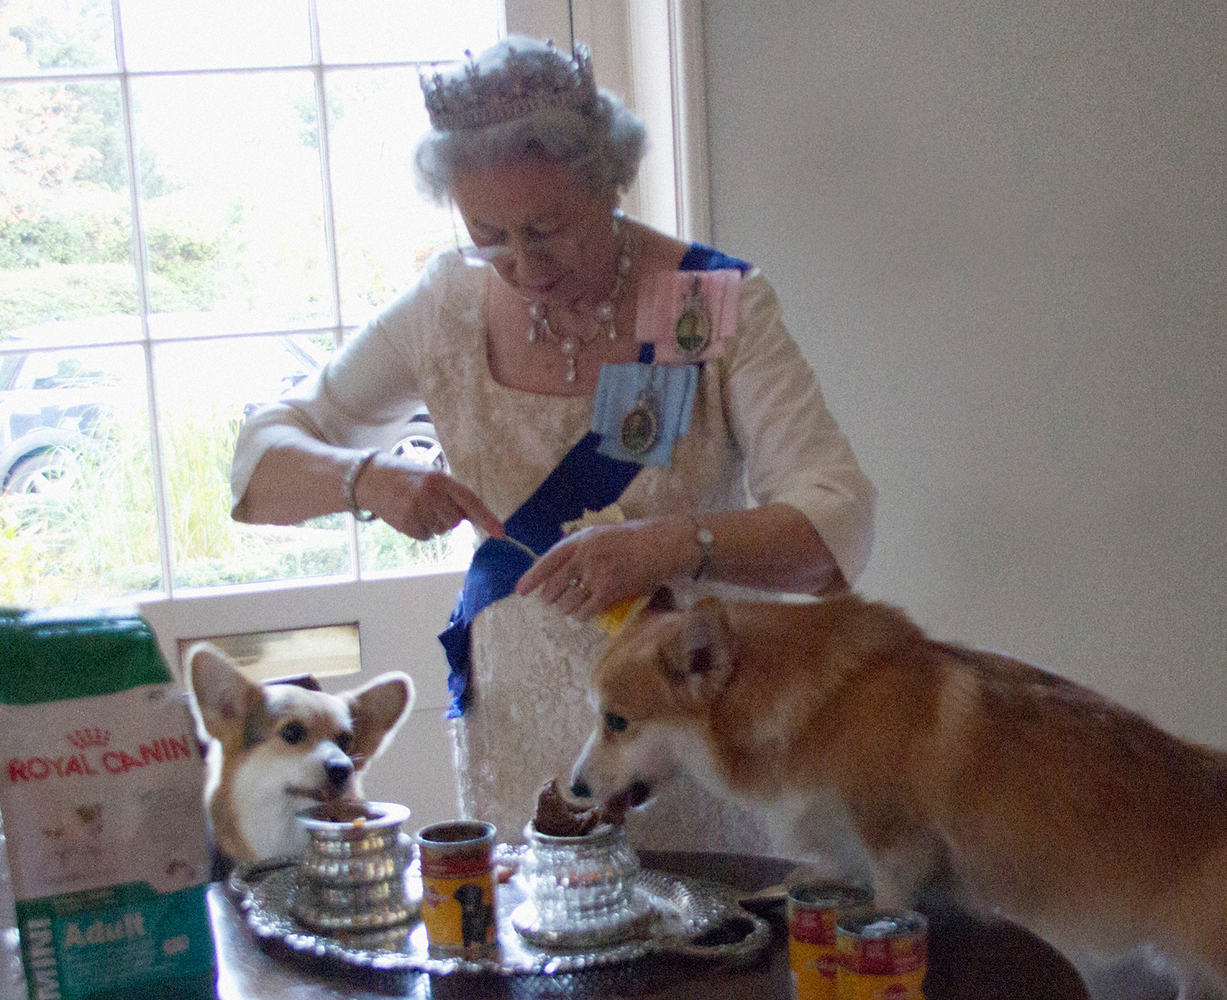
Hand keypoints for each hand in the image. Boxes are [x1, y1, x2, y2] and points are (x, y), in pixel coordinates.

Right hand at [357, 454, 503, 540]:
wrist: (371, 479)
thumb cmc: (406, 477)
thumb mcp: (431, 476)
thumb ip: (451, 494)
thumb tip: (471, 518)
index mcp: (440, 479)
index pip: (470, 500)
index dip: (487, 518)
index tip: (501, 533)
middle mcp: (430, 494)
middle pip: (455, 521)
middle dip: (448, 518)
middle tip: (431, 505)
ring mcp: (417, 510)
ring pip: (441, 530)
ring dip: (433, 523)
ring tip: (415, 507)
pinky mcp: (407, 524)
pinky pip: (426, 536)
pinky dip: (421, 529)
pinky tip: (408, 515)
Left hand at [514, 518, 689, 620]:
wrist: (662, 546)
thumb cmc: (633, 539)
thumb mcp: (600, 534)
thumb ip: (578, 547)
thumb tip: (556, 568)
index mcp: (580, 540)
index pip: (548, 561)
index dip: (532, 577)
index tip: (520, 590)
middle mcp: (585, 557)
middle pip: (555, 586)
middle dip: (550, 598)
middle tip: (550, 601)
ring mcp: (596, 575)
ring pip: (568, 602)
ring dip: (566, 608)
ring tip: (569, 607)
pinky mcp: (609, 592)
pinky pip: (585, 612)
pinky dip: (581, 615)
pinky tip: (583, 614)